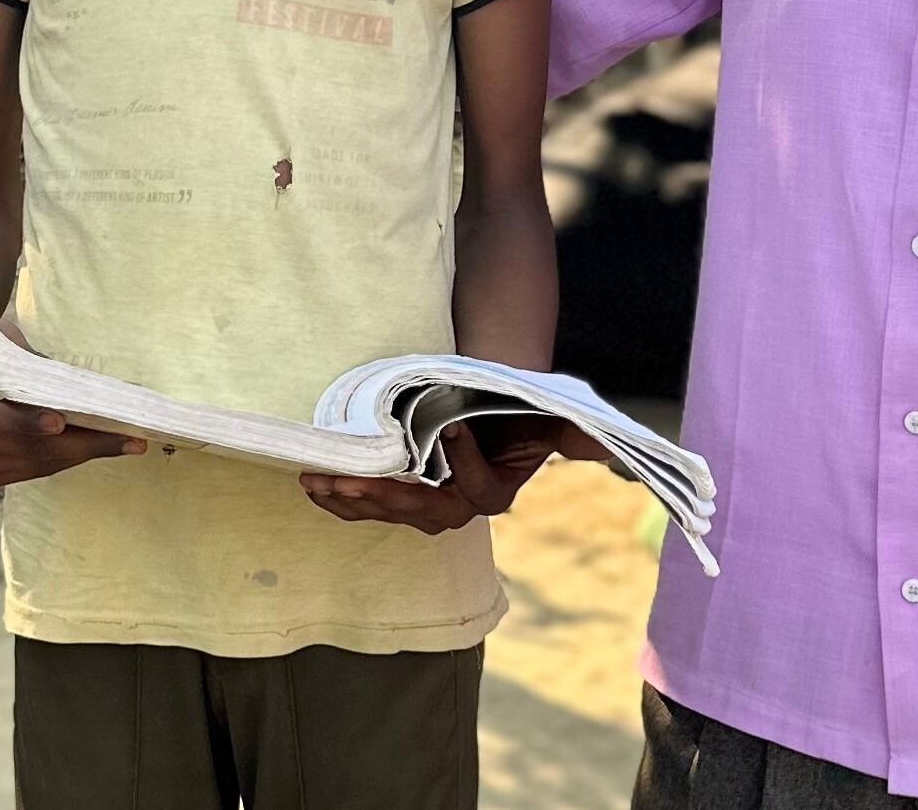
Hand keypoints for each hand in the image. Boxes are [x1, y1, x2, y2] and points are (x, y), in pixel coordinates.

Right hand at [0, 312, 141, 491]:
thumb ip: (25, 360)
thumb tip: (73, 386)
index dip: (23, 422)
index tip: (58, 423)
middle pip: (24, 446)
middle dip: (81, 443)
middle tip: (129, 439)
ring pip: (33, 463)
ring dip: (81, 454)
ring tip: (125, 444)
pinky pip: (27, 470)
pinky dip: (61, 458)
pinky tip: (93, 447)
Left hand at [299, 419, 584, 535]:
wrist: (482, 407)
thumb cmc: (513, 408)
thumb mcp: (546, 415)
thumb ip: (572, 432)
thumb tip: (603, 449)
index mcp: (496, 491)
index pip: (480, 490)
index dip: (466, 465)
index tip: (452, 429)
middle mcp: (457, 507)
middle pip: (422, 510)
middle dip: (388, 495)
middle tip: (357, 476)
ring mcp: (422, 505)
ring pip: (388, 511)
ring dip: (354, 500)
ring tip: (323, 481)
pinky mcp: (393, 497)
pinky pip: (366, 507)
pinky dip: (340, 499)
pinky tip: (314, 485)